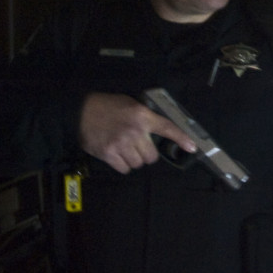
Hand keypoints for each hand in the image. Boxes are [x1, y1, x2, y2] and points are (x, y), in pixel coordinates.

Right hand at [78, 92, 196, 173]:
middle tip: (137, 146)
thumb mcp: (130, 104)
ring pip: (139, 163)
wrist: (80, 111)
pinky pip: (125, 169)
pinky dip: (122, 165)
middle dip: (146, 153)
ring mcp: (122, 144)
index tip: (192, 148)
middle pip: (152, 156)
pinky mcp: (109, 154)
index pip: (166, 128)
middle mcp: (135, 131)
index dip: (181, 138)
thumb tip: (157, 131)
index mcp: (142, 116)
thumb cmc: (107, 106)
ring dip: (134, 160)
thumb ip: (144, 117)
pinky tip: (116, 155)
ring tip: (124, 149)